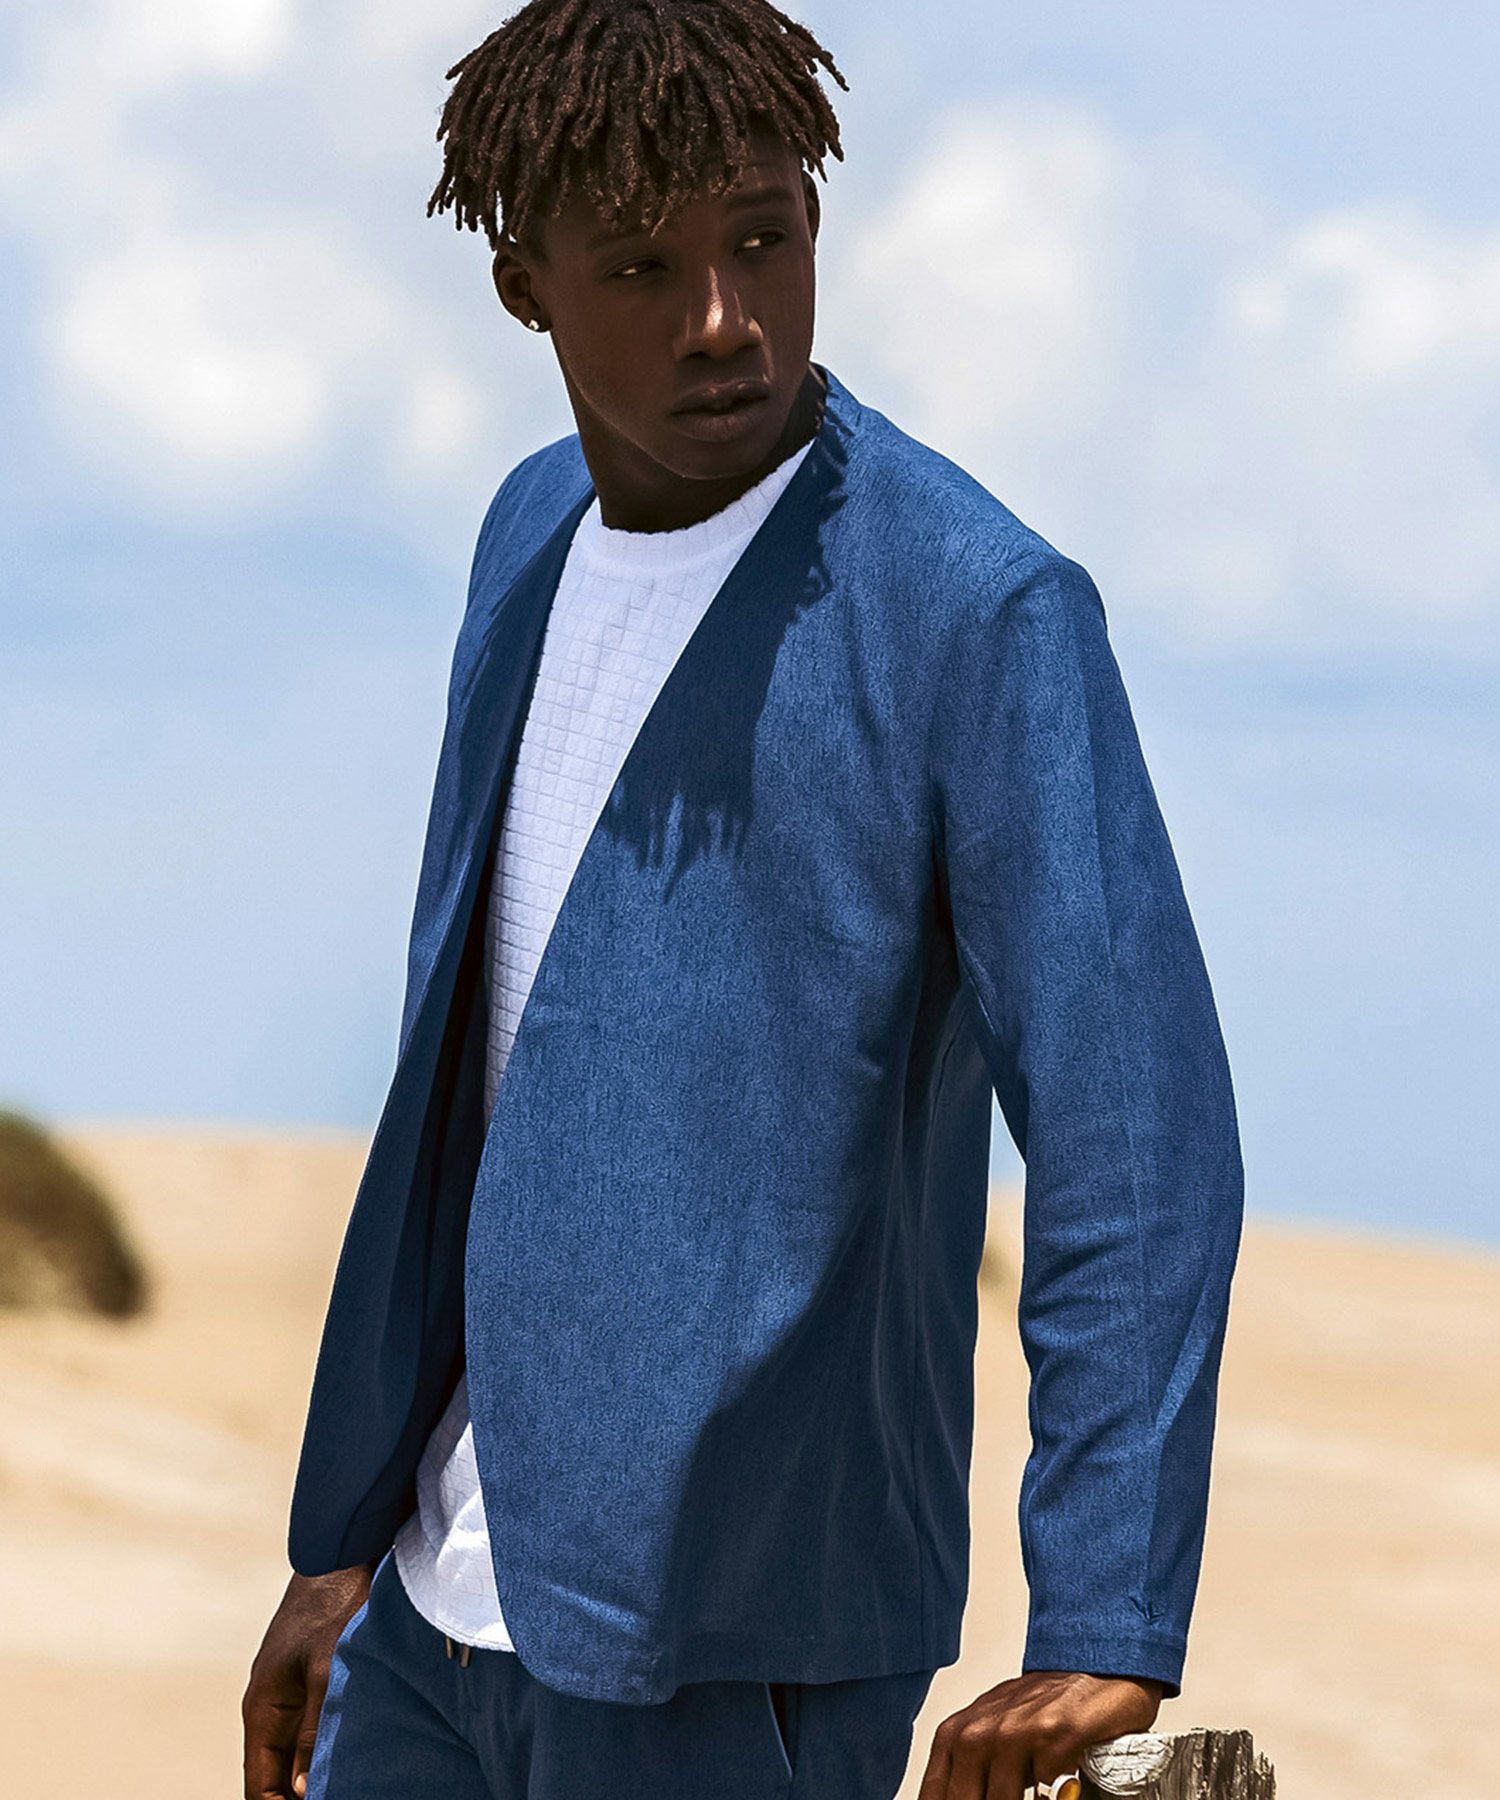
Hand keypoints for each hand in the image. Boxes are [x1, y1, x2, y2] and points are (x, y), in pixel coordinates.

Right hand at [242, 1562, 375, 1799]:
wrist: (345, 1552)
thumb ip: (311, 1731)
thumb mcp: (325, 1670)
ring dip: (319, 1772)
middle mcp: (272, 1705)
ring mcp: (294, 1692)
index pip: (259, 1785)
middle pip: (278, 1774)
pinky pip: (317, 1726)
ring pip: (300, 1751)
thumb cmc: (334, 1606)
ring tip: (354, 1783)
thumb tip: (299, 1792)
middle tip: (347, 1792)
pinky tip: (361, 1756)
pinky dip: (330, 1745)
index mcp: (262, 1707)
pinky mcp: (316, 1679)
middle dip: (301, 1794)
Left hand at [916, 1669, 1164, 1799]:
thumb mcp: (992, 1738)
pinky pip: (1043, 1787)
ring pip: (1000, 1798)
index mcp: (958, 1734)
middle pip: (964, 1796)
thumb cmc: (1039, 1712)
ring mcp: (1016, 1730)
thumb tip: (958, 1797)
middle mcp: (981, 1729)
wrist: (1091, 1679)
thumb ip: (968, 1772)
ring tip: (1030, 1794)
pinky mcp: (1053, 1734)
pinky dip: (1046, 1795)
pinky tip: (1052, 1783)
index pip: (935, 1789)